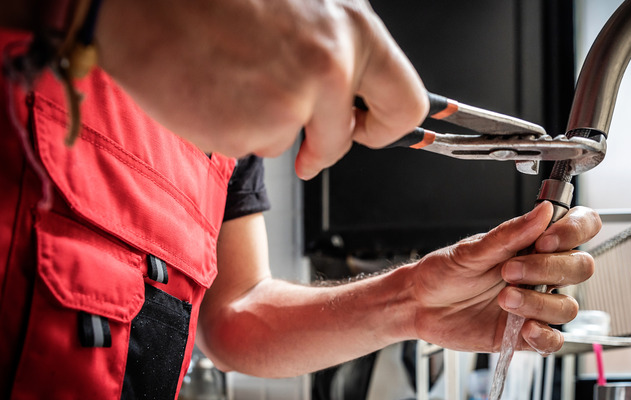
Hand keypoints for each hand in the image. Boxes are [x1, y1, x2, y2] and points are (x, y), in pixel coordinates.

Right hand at [95, 0, 427, 178]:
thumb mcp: (303, 5)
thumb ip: (337, 46)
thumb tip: (356, 90)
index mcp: (353, 30)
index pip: (406, 103)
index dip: (385, 126)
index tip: (365, 129)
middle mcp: (330, 68)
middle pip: (345, 141)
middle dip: (326, 145)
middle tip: (300, 132)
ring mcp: (289, 104)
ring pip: (289, 141)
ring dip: (263, 122)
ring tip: (234, 75)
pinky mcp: (247, 132)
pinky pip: (250, 145)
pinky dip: (231, 126)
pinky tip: (214, 87)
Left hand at [408, 201, 600, 354]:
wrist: (421, 304)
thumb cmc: (444, 272)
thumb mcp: (472, 250)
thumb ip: (509, 234)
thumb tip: (542, 212)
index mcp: (533, 244)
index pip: (579, 228)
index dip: (574, 231)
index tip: (545, 240)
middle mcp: (541, 273)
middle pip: (580, 267)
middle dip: (550, 269)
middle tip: (510, 271)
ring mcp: (536, 304)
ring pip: (567, 306)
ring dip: (538, 303)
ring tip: (503, 299)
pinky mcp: (525, 335)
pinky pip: (554, 340)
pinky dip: (543, 336)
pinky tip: (523, 328)